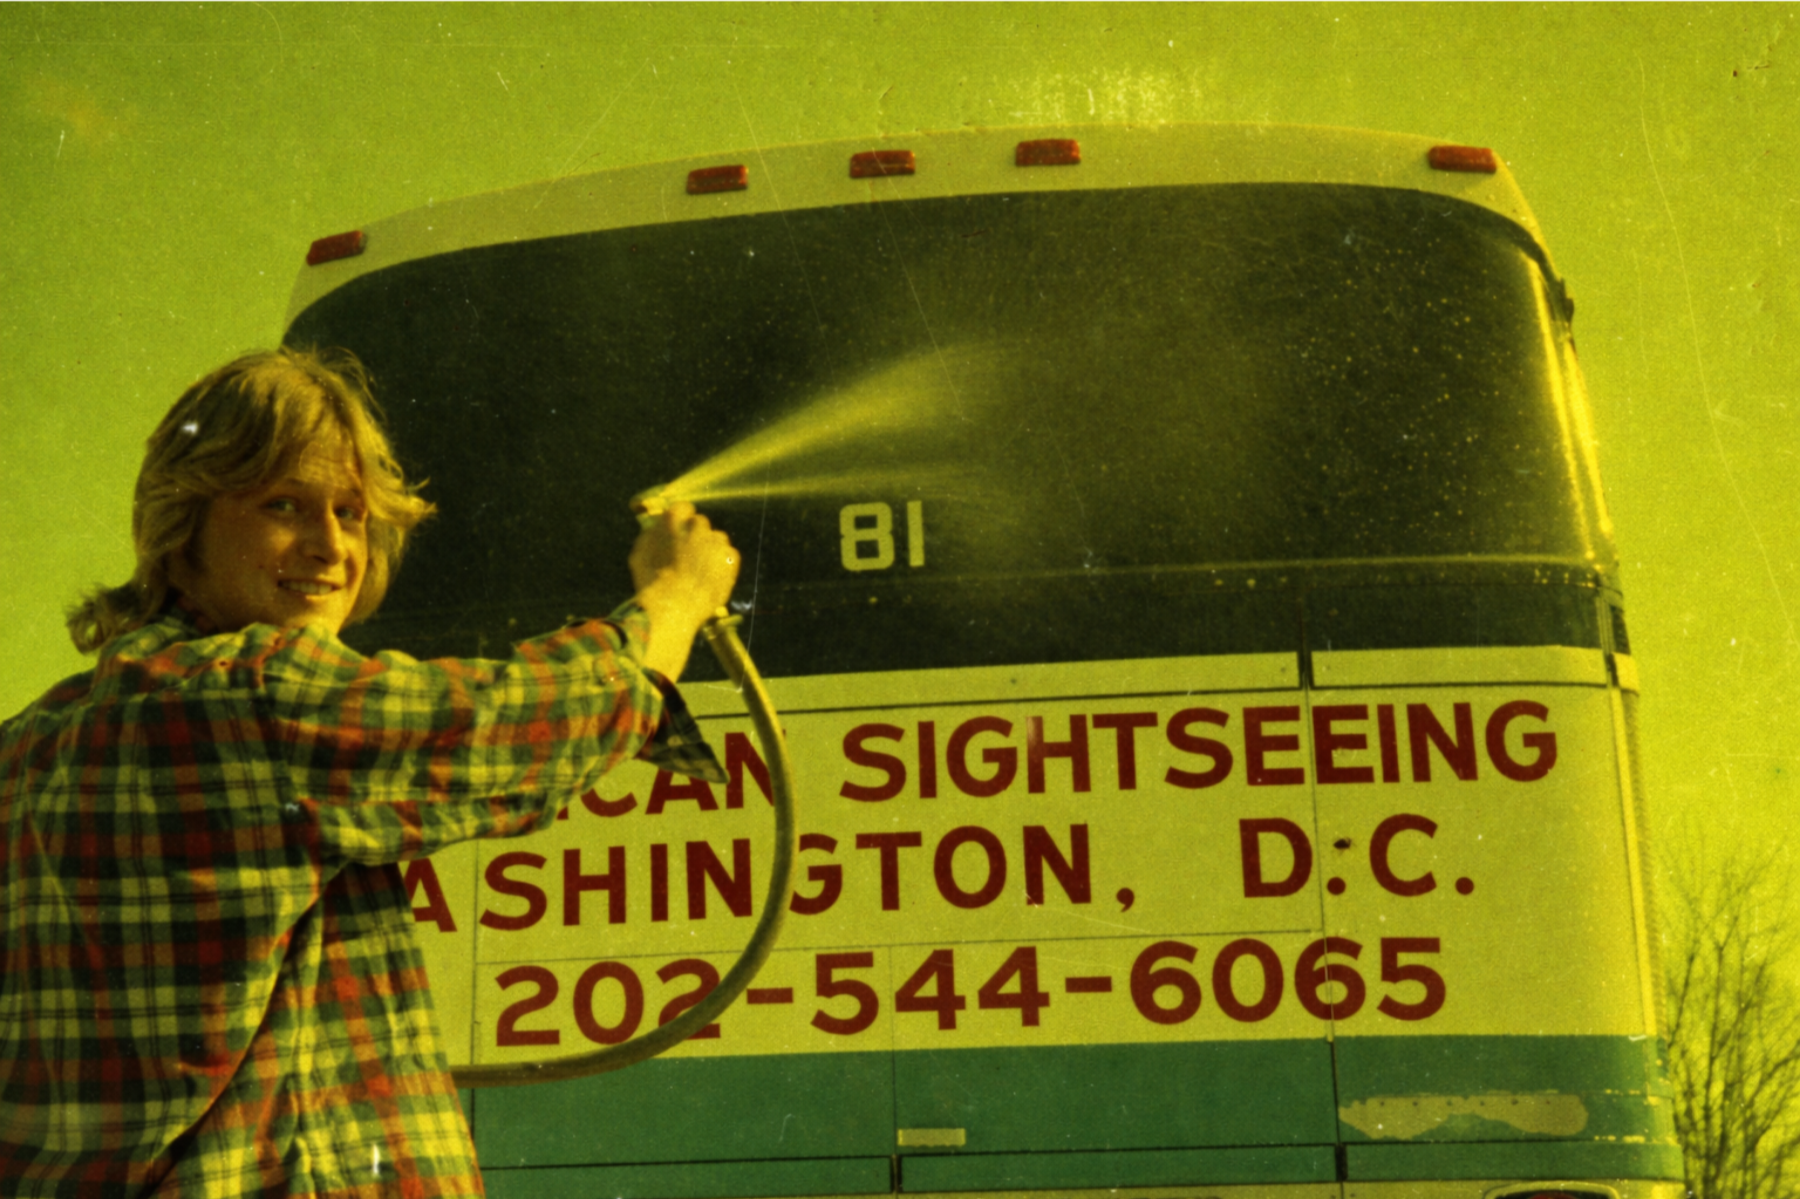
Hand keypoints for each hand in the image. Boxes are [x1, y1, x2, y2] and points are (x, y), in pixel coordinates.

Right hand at [629, 502, 738, 680]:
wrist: (672, 607)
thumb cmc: (650, 582)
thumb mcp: (640, 553)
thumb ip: (652, 534)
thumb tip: (658, 527)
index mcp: (675, 517)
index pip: (682, 509)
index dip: (680, 524)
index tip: (677, 535)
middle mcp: (698, 524)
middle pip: (700, 524)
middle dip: (695, 537)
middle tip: (686, 557)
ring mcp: (717, 541)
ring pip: (716, 540)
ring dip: (710, 550)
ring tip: (697, 573)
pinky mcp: (730, 558)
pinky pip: (728, 557)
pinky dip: (722, 565)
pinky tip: (709, 579)